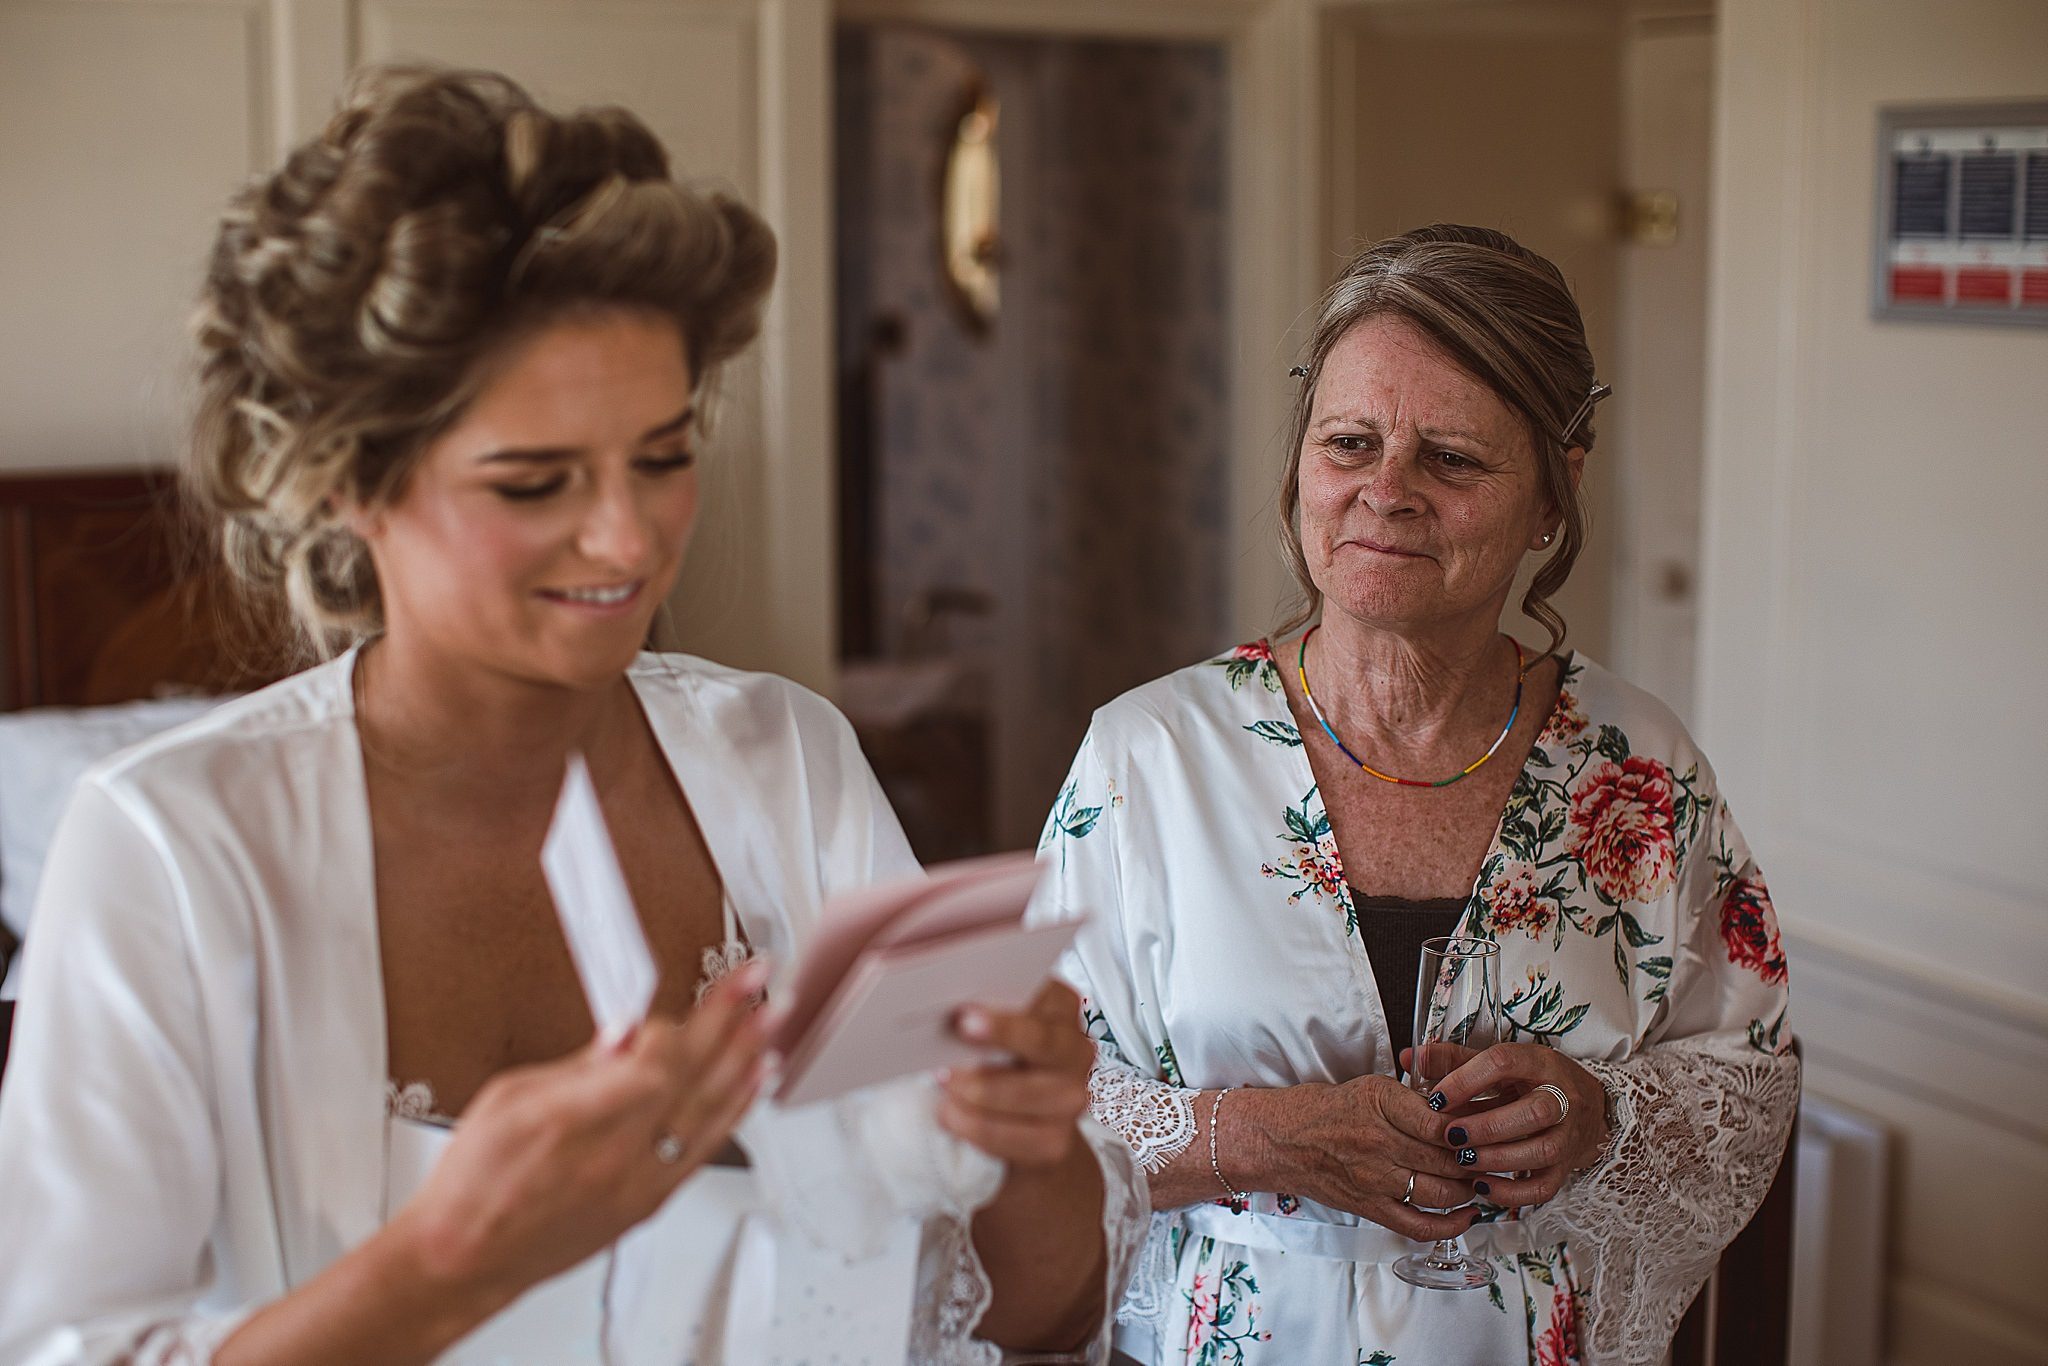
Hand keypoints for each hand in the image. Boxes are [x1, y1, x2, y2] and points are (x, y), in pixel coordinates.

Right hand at [392, 960, 772, 1303]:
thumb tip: (621, 1037)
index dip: (679, 1022)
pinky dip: (734, 1110)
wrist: (464, 1258)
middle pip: (692, 1076)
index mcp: (578, 1120)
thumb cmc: (475, 1185)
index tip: (681, 999)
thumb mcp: (508, 1098)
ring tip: (772, 1022)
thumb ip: (577, 1066)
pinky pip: (706, 1149)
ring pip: (710, 1112)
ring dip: (746, 1060)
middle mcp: (616, 1156)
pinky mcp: (647, 1204)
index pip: (656, 1059)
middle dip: (731, 1021)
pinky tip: (752, 1083)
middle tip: (760, 983)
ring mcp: (638, 1184)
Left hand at [938, 981, 1094, 1166]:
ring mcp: (1072, 1096)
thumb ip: (979, 1011)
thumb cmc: (996, 1055)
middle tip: (944, 1067)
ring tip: (944, 1093)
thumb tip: (942, 1011)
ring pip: (1028, 1096)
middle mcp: (1076, 1048)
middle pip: (1042, 1046)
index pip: (1045, 1002)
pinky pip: (1018, 1137)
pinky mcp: (1056, 1140)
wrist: (1020, 1117)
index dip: (1006, 1017)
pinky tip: (953, 1117)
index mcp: (1061, 1006)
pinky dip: (979, 1129)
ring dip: (978, 1096)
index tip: (965, 1019)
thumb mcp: (990, 1023)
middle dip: (992, 1052)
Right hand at [1237, 1076, 1481, 1241]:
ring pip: (1441, 1192)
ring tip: (1482, 1179)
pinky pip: (1419, 1224)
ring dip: (1469, 1188)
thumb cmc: (1324, 1110)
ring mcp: (1375, 1179)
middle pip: (1448, 1158)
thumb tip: (1462, 1111)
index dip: (1473, 1128)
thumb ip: (1414, 1100)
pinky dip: (1450, 1224)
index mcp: (1380, 1102)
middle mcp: (1379, 1142)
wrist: (1280, 1140)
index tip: (1489, 1126)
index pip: (1443, 1121)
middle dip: (1478, 1159)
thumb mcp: (1371, 1087)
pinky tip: (1468, 1214)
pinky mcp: (1370, 1207)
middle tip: (1498, 1155)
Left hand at [1425, 1042, 1609, 1208]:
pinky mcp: (1566, 1166)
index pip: (1503, 1063)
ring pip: (1541, 1150)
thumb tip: (1410, 1058)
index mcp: (1538, 1062)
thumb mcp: (1497, 1062)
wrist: (1586, 1107)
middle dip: (1486, 1127)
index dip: (1465, 1080)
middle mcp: (1561, 1097)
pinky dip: (1511, 1192)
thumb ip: (1453, 1060)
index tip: (1435, 1098)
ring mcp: (1568, 1134)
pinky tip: (1481, 1186)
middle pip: (1533, 1112)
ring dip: (1496, 1159)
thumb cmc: (1532, 1081)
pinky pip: (1544, 1186)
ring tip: (1463, 1161)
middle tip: (1450, 1135)